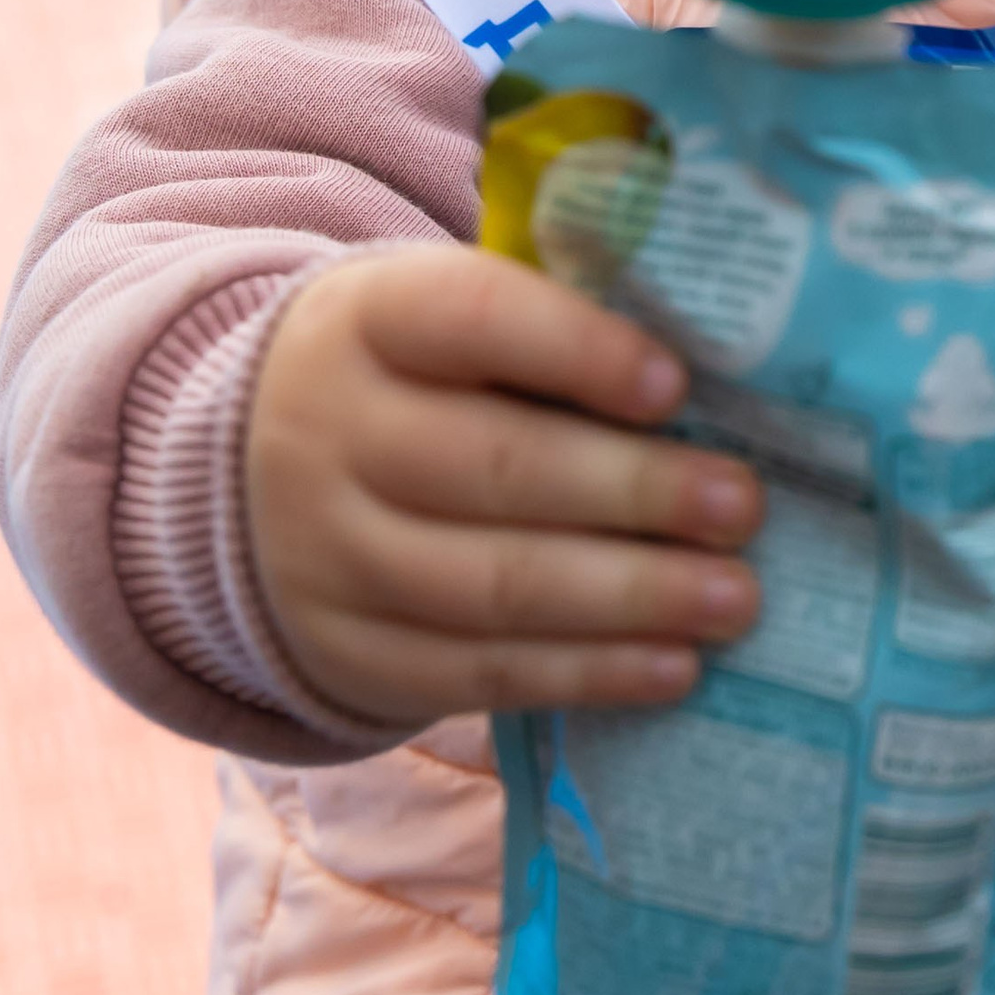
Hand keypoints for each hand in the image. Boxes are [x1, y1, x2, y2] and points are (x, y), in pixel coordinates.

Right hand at [244, 246, 761, 730]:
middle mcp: (327, 433)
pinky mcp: (347, 653)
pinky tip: (672, 666)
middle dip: (635, 492)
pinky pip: (475, 674)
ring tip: (734, 598)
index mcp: (368, 320)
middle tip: (741, 506)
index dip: (577, 351)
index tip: (675, 387)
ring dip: (630, 598)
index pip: (472, 320)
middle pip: (493, 466)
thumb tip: (721, 382)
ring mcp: (325, 555)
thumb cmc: (418, 379)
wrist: (254, 471)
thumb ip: (554, 333)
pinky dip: (586, 674)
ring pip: (491, 585)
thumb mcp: (450, 323)